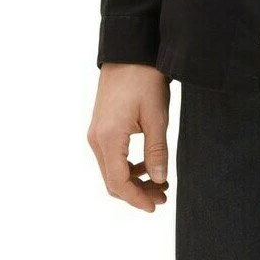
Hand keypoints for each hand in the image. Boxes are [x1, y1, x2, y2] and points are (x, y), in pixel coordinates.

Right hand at [88, 63, 170, 212]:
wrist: (129, 53)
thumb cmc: (144, 80)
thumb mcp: (156, 117)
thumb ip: (157, 151)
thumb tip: (158, 179)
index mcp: (109, 138)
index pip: (119, 182)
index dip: (138, 198)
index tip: (157, 205)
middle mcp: (97, 139)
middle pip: (112, 181)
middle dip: (137, 193)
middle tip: (163, 196)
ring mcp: (96, 134)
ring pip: (111, 171)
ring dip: (133, 181)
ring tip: (160, 182)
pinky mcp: (101, 129)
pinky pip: (111, 158)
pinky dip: (127, 168)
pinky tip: (147, 165)